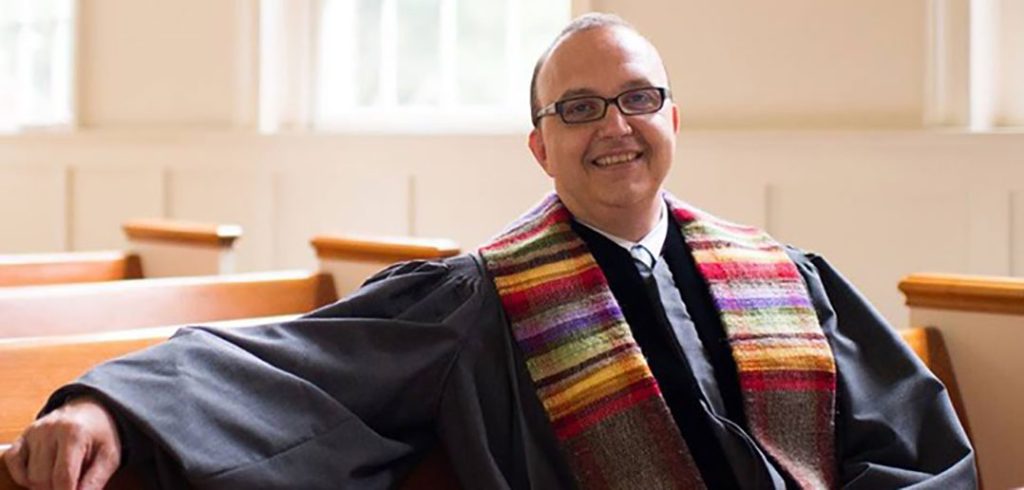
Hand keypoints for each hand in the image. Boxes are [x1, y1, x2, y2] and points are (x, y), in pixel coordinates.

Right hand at [3, 396, 120, 489]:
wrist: (92, 411)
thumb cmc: (101, 436)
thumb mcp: (109, 457)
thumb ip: (95, 481)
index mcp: (74, 433)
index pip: (63, 477)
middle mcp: (49, 430)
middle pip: (43, 479)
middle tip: (73, 484)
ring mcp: (33, 432)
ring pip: (30, 475)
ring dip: (44, 485)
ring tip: (63, 477)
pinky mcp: (23, 436)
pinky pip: (13, 463)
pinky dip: (24, 476)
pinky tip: (42, 475)